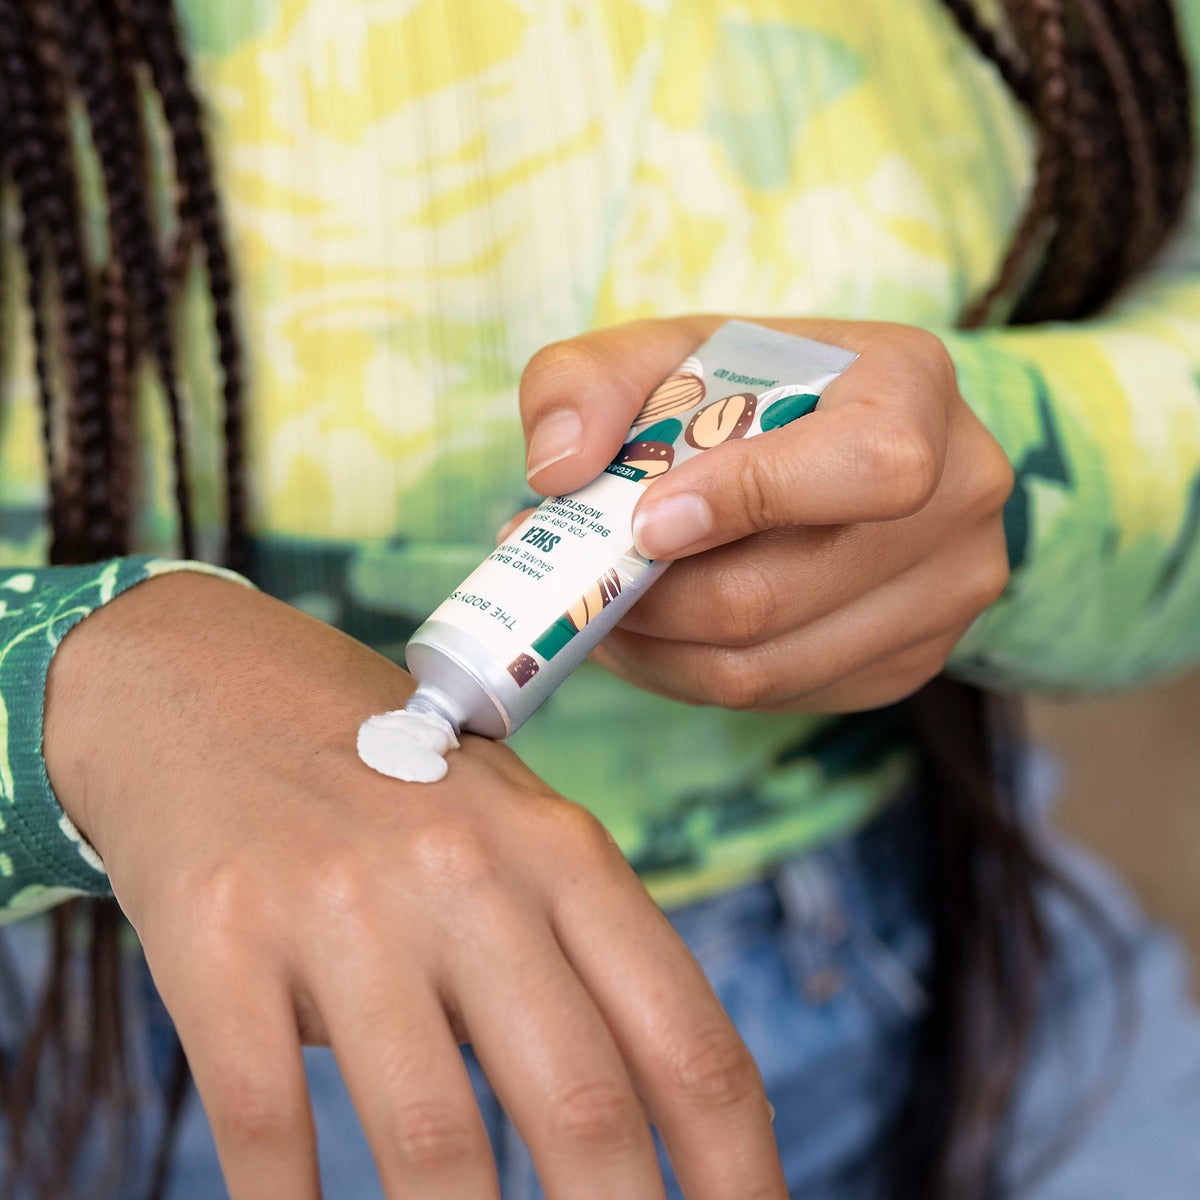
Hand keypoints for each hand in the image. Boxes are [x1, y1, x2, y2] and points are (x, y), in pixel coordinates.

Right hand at [44, 572, 783, 1199]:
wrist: (210, 687)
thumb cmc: (388, 776)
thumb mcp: (512, 831)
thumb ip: (582, 956)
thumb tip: (658, 1133)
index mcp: (562, 852)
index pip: (689, 1041)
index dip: (742, 1176)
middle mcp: (468, 873)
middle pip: (584, 1108)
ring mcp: (342, 904)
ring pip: (434, 1140)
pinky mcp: (221, 938)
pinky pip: (271, 1125)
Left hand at [519, 316, 1012, 712]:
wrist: (825, 435)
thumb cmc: (741, 388)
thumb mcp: (659, 351)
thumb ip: (587, 384)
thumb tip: (556, 470)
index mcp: (912, 386)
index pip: (868, 467)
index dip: (747, 502)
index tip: (645, 521)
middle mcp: (960, 494)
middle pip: (781, 594)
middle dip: (653, 598)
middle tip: (577, 578)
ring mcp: (947, 592)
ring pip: (765, 669)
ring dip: (656, 649)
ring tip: (603, 607)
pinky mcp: (909, 660)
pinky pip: (777, 696)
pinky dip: (690, 674)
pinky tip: (659, 631)